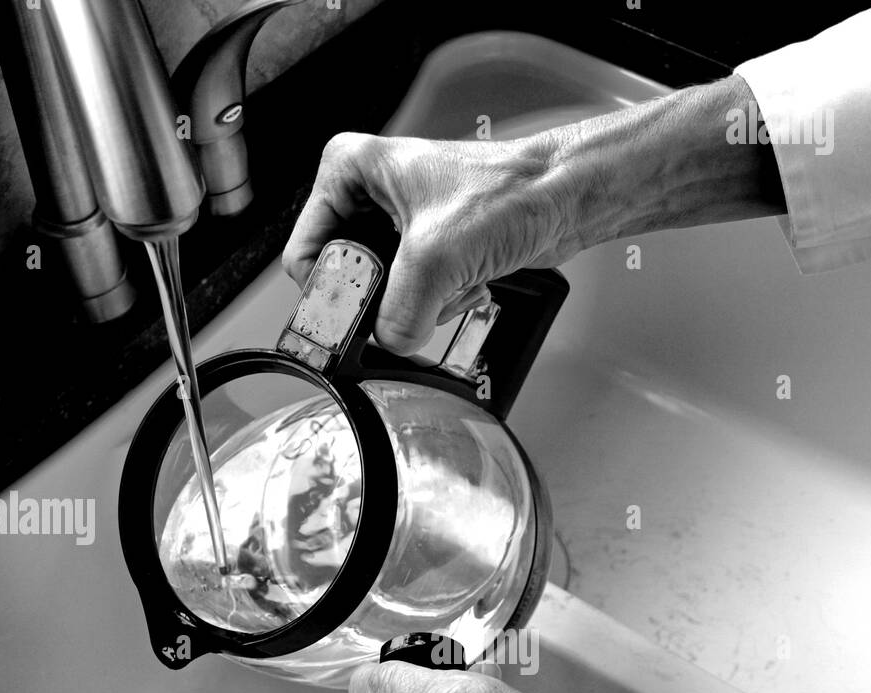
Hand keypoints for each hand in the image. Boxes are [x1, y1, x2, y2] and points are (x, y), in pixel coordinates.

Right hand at [282, 129, 581, 353]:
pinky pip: (417, 300)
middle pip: (349, 282)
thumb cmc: (510, 193)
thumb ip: (400, 312)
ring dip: (425, 304)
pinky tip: (469, 283)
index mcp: (348, 171)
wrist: (563, 199)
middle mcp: (368, 194)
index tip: (359, 313)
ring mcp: (399, 225)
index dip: (333, 292)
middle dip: (390, 301)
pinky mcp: (428, 251)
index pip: (306, 255)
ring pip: (386, 297)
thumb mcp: (436, 258)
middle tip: (422, 292)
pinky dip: (443, 303)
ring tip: (455, 280)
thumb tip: (389, 343)